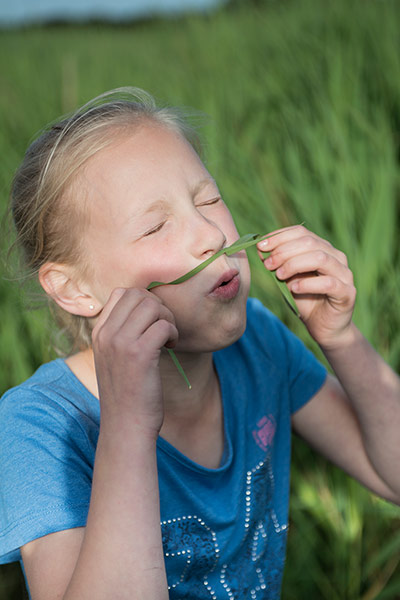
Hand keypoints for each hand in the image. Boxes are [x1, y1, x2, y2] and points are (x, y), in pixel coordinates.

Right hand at [92, 288, 177, 437]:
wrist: (126, 427)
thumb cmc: (127, 393)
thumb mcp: (114, 358)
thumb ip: (122, 333)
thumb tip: (147, 307)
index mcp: (99, 333)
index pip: (121, 293)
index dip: (144, 301)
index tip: (152, 322)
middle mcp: (106, 334)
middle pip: (138, 295)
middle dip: (158, 307)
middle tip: (164, 329)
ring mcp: (121, 343)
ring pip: (152, 305)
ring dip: (168, 318)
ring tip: (167, 338)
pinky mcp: (140, 355)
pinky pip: (164, 325)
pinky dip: (173, 333)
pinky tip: (170, 347)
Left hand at [257, 225, 356, 349]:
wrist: (323, 327)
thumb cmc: (305, 300)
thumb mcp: (287, 279)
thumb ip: (277, 263)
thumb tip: (260, 249)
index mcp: (322, 249)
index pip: (302, 232)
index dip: (279, 236)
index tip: (260, 245)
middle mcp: (336, 257)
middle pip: (309, 242)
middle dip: (283, 251)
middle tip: (267, 264)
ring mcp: (344, 274)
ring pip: (320, 258)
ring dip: (294, 264)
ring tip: (279, 276)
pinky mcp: (347, 293)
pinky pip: (328, 283)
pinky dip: (307, 284)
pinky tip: (293, 289)